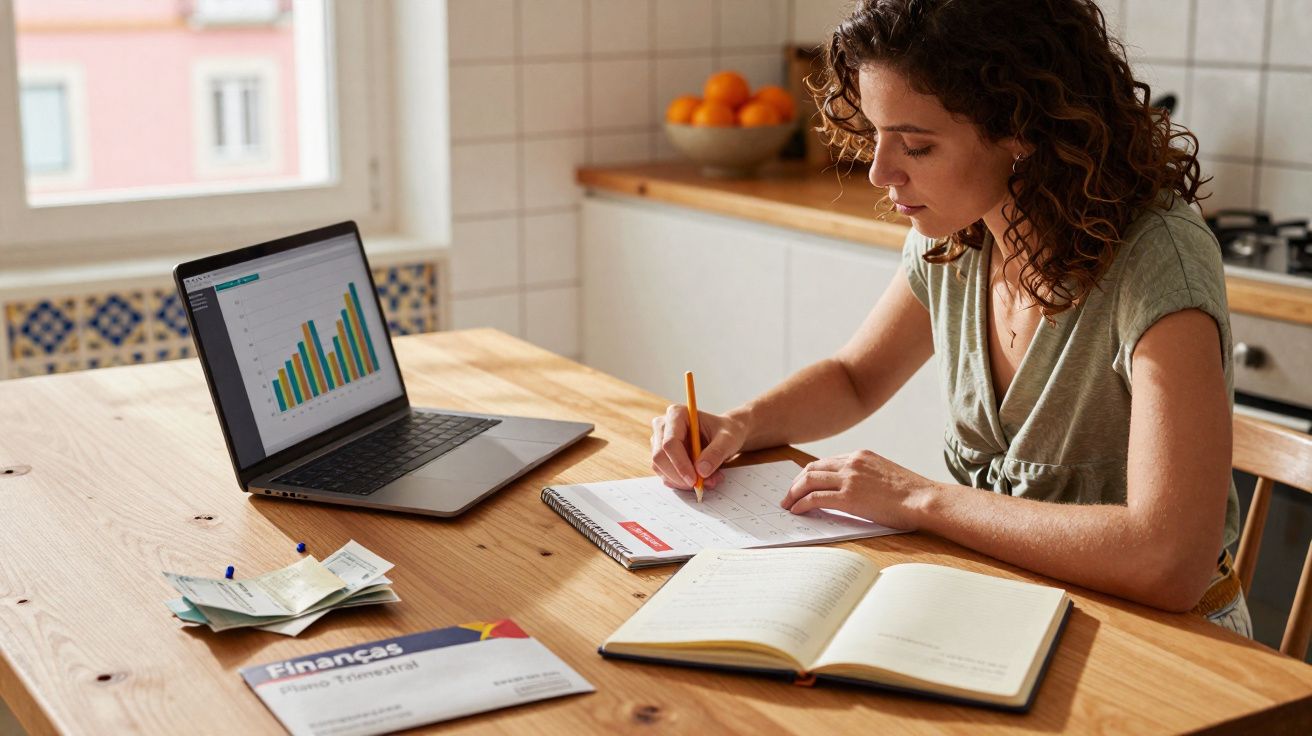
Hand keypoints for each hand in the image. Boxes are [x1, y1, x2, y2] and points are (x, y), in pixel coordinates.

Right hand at [650, 405, 748, 490]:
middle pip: (660, 457)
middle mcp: (663, 426)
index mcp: (677, 414)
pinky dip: (681, 482)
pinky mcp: (661, 456)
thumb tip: (701, 471)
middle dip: (680, 476)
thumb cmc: (725, 432)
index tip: (695, 480)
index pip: (670, 443)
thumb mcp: (728, 440)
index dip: (680, 464)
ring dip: (682, 481)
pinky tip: (698, 479)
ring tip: (708, 480)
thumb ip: (716, 453)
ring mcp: (659, 442)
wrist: (724, 436)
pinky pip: (665, 475)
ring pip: (660, 468)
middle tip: (701, 485)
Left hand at [780, 450, 935, 529]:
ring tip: (787, 504)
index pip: (826, 462)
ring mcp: (849, 478)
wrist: (923, 499)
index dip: (811, 473)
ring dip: (793, 493)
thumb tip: (853, 491)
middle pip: (812, 468)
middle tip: (788, 494)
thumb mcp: (886, 475)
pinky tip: (797, 511)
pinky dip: (801, 504)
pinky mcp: (848, 497)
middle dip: (796, 482)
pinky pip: (815, 498)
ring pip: (809, 480)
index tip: (803, 483)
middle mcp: (852, 462)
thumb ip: (866, 477)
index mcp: (861, 455)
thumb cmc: (912, 493)